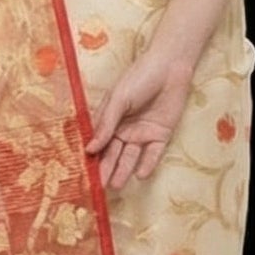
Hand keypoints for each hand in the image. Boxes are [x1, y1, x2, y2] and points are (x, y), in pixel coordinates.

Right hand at [85, 47, 195, 190]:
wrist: (170, 67)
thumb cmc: (139, 77)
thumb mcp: (119, 99)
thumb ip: (106, 124)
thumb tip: (90, 149)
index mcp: (109, 119)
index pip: (98, 143)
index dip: (92, 158)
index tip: (84, 174)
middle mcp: (124, 130)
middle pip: (113, 154)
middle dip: (106, 169)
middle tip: (100, 187)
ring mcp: (142, 134)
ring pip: (131, 157)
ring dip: (123, 171)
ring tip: (116, 186)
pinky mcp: (161, 136)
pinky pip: (153, 154)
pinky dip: (147, 164)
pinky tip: (140, 175)